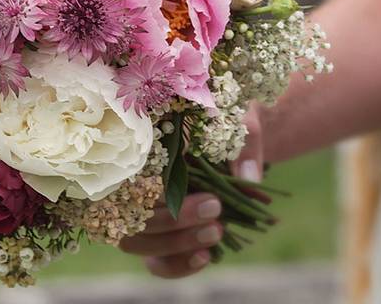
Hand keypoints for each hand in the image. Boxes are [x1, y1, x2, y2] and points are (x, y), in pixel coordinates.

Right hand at [120, 103, 264, 278]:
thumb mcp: (237, 119)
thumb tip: (250, 179)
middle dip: (175, 221)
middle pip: (132, 215)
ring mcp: (141, 211)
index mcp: (140, 146)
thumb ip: (244, 143)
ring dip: (175, 244)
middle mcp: (130, 181)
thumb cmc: (226, 116)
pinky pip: (154, 261)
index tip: (210, 198)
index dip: (162, 194)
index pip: (131, 179)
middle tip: (216, 210)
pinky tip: (206, 256)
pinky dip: (176, 265)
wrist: (231, 129)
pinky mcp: (157, 235)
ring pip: (137, 242)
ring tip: (217, 233)